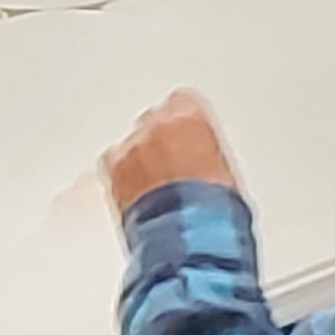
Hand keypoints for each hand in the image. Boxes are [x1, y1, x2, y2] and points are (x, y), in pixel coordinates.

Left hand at [103, 90, 239, 212]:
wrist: (189, 233)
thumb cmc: (213, 206)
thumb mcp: (222, 168)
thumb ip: (203, 148)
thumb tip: (200, 155)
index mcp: (189, 117)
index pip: (180, 102)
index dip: (182, 120)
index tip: (185, 133)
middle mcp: (155, 125)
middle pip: (151, 120)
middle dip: (158, 139)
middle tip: (169, 164)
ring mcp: (131, 146)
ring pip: (131, 142)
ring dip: (139, 158)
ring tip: (153, 185)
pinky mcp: (112, 169)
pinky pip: (112, 162)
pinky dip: (120, 173)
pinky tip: (134, 190)